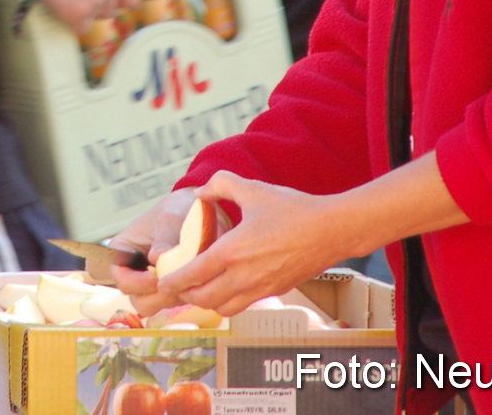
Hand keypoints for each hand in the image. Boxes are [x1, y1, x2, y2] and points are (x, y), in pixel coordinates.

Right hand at [108, 188, 196, 313]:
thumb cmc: (177, 210)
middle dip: (156, 296)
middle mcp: (135, 271)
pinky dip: (184, 297)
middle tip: (175, 284)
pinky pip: (173, 303)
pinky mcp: (171, 289)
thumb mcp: (169, 218)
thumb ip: (164, 238)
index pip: (120, 277)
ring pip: (154, 305)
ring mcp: (152, 283)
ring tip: (187, 282)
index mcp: (124, 251)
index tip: (156, 277)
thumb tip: (156, 258)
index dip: (135, 282)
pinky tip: (196, 282)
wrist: (199, 212)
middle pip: (137, 299)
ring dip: (170, 298)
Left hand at [144, 171, 351, 316]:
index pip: (193, 274)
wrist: (331, 230)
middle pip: (203, 297)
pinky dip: (227, 301)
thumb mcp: (253, 189)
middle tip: (175, 285)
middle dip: (185, 293)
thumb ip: (221, 185)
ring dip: (206, 301)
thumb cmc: (293, 208)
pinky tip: (225, 287)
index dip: (173, 280)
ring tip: (197, 289)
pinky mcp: (275, 291)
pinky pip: (243, 305)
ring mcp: (260, 288)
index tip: (161, 280)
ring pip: (223, 307)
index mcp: (232, 252)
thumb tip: (201, 192)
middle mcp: (243, 276)